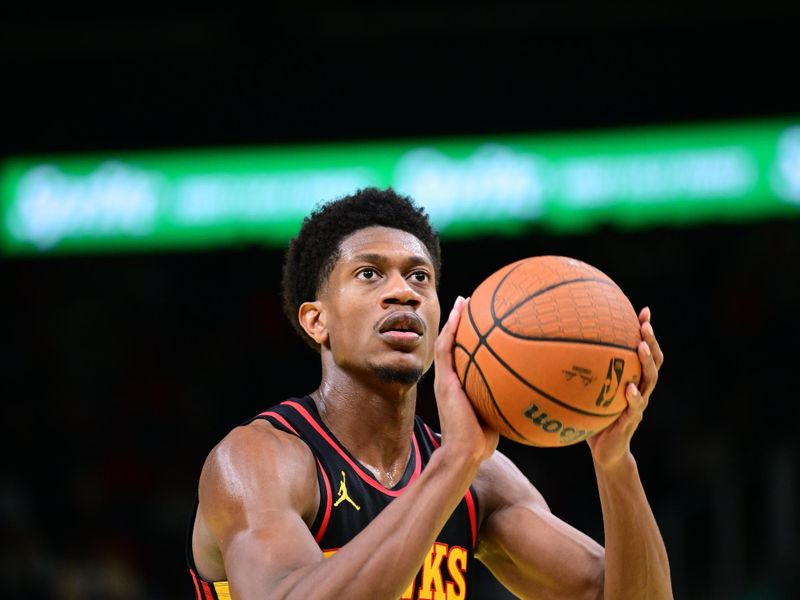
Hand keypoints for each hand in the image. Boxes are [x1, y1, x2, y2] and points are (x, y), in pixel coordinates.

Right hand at [434, 296, 498, 463]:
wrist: (466, 451)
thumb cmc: (483, 439)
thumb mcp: (499, 412)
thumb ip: (508, 397)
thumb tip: (535, 389)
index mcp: (461, 384)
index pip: (464, 354)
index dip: (470, 335)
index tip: (483, 317)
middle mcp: (451, 378)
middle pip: (453, 342)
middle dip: (461, 320)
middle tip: (472, 301)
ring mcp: (445, 378)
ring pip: (446, 341)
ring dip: (454, 319)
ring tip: (463, 300)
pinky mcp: (443, 381)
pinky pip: (446, 350)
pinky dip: (451, 330)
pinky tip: (459, 314)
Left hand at [587, 306, 663, 468]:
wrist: (606, 452)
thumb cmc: (593, 419)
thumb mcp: (585, 393)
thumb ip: (577, 374)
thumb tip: (551, 350)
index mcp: (632, 379)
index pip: (644, 350)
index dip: (647, 331)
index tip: (644, 310)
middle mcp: (639, 388)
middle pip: (653, 361)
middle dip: (651, 341)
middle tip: (645, 324)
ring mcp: (638, 405)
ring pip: (650, 381)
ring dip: (647, 362)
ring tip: (642, 347)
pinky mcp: (631, 422)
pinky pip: (635, 408)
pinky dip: (634, 398)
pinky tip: (630, 389)